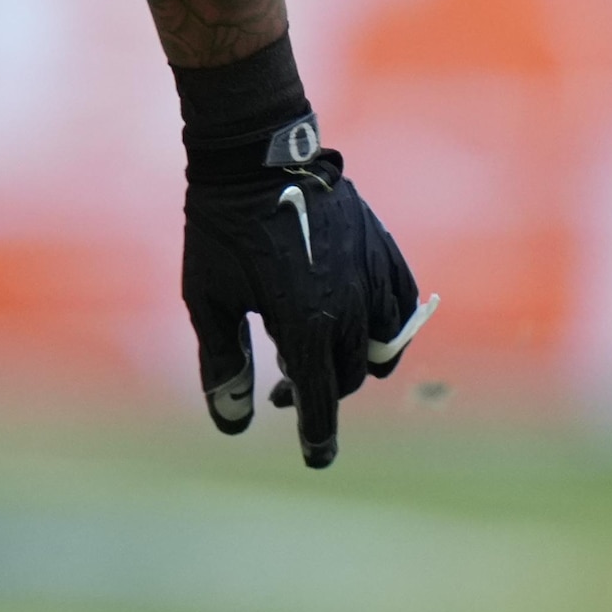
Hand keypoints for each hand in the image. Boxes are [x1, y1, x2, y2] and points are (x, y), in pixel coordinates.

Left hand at [179, 43, 428, 468]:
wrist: (254, 153)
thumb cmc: (221, 227)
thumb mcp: (208, 300)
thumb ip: (223, 364)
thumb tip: (234, 424)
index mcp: (304, 321)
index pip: (321, 399)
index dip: (318, 435)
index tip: (316, 457)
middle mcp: (350, 302)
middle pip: (349, 374)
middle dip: (320, 391)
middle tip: (284, 389)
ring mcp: (371, 271)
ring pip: (382, 342)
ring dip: (354, 360)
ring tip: (318, 355)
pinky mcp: (381, 245)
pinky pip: (403, 301)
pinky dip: (388, 322)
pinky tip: (361, 323)